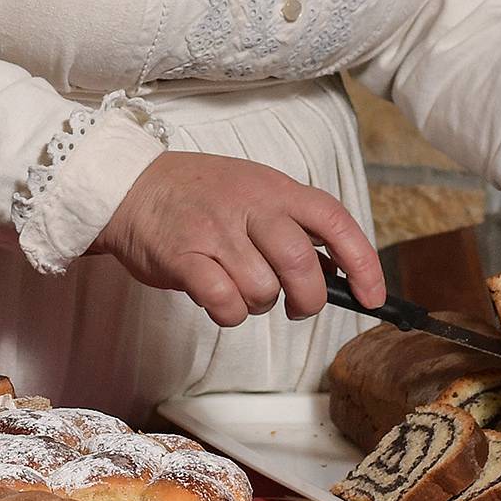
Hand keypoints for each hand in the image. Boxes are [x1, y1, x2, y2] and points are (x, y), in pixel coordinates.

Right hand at [93, 149, 383, 328]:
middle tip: (294, 306)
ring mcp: (215, 231)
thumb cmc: (196, 196)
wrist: (127, 187)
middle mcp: (249, 206)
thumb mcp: (252, 190)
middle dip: (306, 300)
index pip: (335, 222)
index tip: (373, 296)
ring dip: (257, 304)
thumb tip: (338, 272)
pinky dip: (228, 313)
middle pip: (301, 266)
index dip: (363, 263)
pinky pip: (225, 303)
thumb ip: (292, 224)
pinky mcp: (184, 257)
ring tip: (237, 288)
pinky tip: (216, 299)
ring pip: (263, 290)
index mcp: (274, 188)